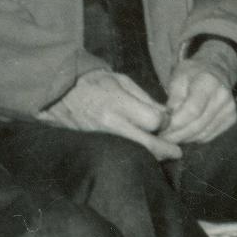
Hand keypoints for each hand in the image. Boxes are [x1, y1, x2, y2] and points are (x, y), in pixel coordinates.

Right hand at [39, 70, 179, 162]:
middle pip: (149, 145)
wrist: (60, 92)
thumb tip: (165, 114)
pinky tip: (141, 152)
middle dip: (166, 149)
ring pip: (137, 154)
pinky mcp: (97, 147)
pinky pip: (123, 155)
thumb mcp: (121, 80)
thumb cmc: (94, 81)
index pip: (154, 121)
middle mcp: (112, 125)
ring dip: (152, 155)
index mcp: (119, 104)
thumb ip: (144, 98)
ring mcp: (104, 139)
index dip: (164, 121)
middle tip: (176, 152)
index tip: (164, 119)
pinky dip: (135, 155)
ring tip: (162, 153)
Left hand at [162, 59, 236, 144]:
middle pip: (198, 125)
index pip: (192, 109)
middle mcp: (223, 97)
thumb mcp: (178, 77)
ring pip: (203, 134)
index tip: (161, 129)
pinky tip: (184, 133)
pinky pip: (209, 136)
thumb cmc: (192, 73)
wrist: (215, 70)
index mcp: (209, 82)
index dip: (176, 123)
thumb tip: (168, 119)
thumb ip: (174, 97)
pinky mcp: (232, 119)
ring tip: (170, 136)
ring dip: (184, 139)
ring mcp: (230, 109)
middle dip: (177, 135)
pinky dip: (194, 138)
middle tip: (162, 138)